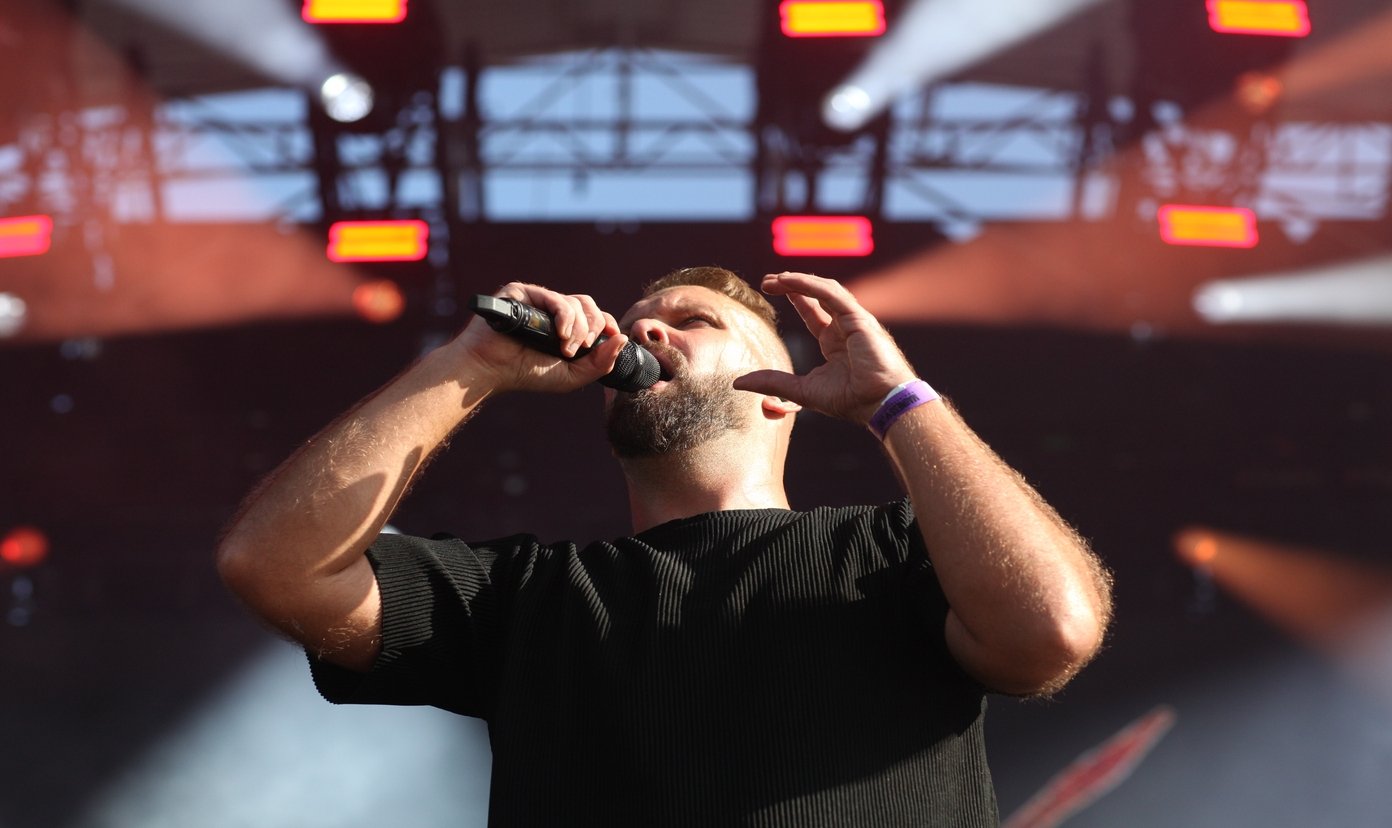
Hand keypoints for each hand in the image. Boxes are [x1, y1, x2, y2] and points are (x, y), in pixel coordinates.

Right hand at [453, 282, 626, 393]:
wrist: (490, 369)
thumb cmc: (526, 373)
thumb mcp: (572, 376)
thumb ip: (600, 363)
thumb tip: (623, 340)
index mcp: (566, 326)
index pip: (596, 316)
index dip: (607, 326)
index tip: (611, 340)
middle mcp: (553, 310)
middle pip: (590, 306)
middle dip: (592, 330)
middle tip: (579, 350)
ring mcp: (539, 300)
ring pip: (576, 303)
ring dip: (578, 328)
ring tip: (565, 349)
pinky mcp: (524, 293)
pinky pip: (555, 298)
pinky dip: (564, 317)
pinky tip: (560, 335)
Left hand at [733, 272, 916, 425]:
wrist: (881, 404)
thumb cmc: (852, 400)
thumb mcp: (802, 391)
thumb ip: (772, 383)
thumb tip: (738, 383)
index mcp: (835, 342)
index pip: (812, 311)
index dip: (793, 297)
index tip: (768, 289)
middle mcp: (845, 327)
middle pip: (816, 294)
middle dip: (791, 284)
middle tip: (766, 281)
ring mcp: (854, 320)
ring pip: (824, 289)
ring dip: (797, 281)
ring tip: (774, 280)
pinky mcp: (859, 317)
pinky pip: (831, 293)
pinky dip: (809, 284)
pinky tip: (789, 281)